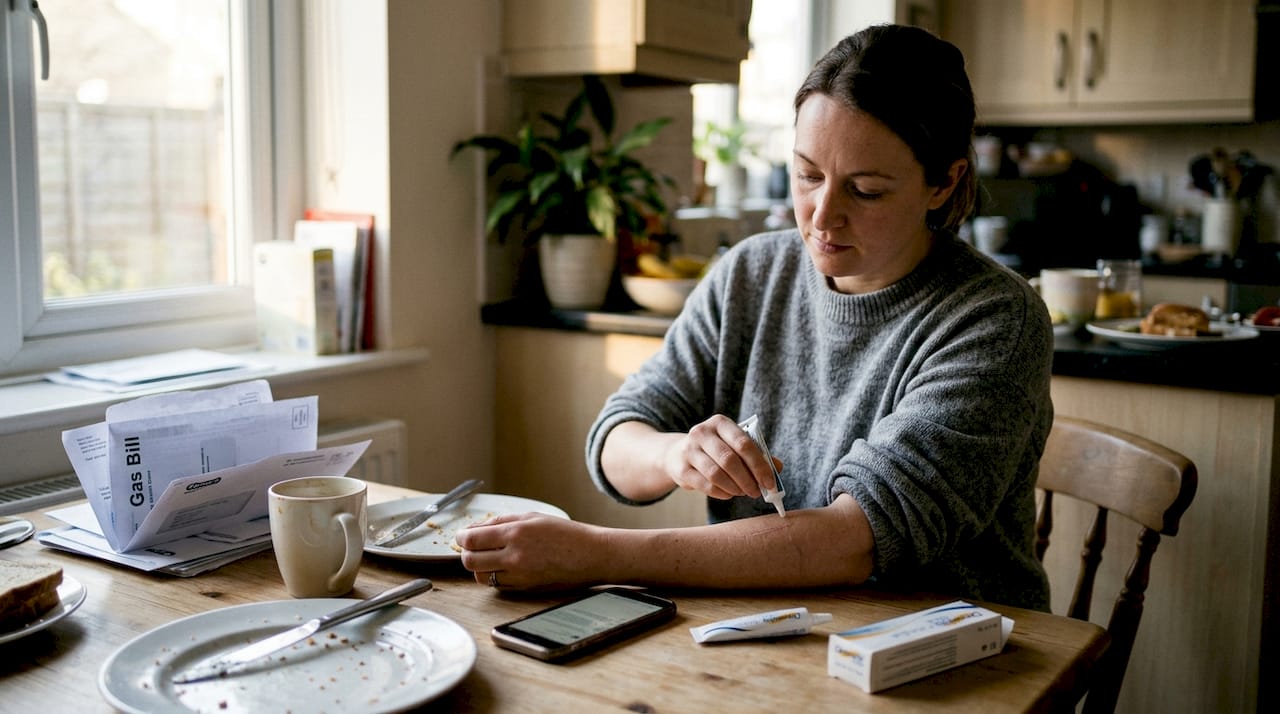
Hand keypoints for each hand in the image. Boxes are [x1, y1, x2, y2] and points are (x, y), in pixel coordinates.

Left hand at [456, 513, 606, 589]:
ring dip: (479, 567)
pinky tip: (503, 567)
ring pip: (480, 576)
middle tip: (472, 547)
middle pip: (470, 561)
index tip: (463, 536)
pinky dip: (494, 576)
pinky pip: (497, 585)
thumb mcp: (532, 517)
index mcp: (515, 533)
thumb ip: (501, 521)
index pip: (472, 539)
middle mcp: (514, 556)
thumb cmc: (565, 533)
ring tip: (489, 557)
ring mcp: (519, 575)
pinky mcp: (525, 588)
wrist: (590, 555)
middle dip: (466, 553)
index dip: (461, 538)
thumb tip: (475, 528)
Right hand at [663, 414, 781, 499]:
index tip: (770, 483)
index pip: (744, 444)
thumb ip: (757, 454)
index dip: (759, 466)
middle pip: (729, 460)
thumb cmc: (715, 449)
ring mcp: (688, 450)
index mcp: (720, 423)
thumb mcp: (734, 445)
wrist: (677, 453)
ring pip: (716, 474)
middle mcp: (702, 433)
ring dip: (735, 488)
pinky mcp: (681, 469)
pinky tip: (729, 494)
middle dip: (747, 480)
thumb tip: (777, 468)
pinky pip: (706, 485)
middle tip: (757, 492)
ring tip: (743, 492)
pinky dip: (722, 493)